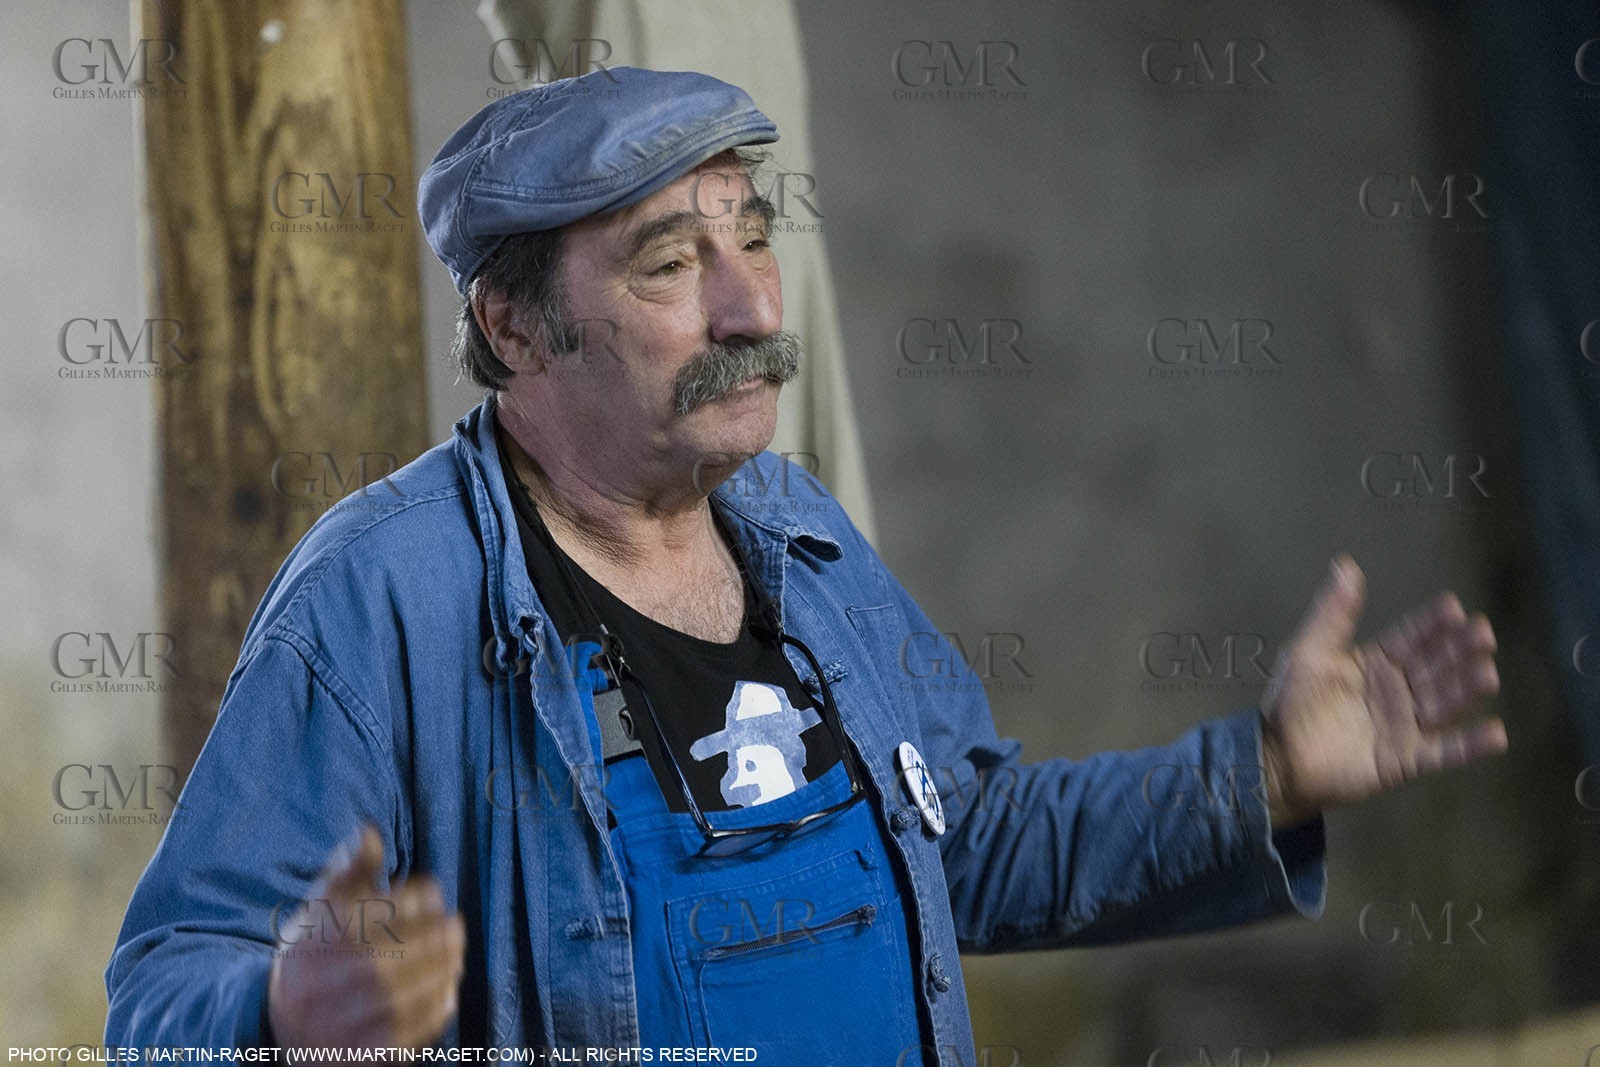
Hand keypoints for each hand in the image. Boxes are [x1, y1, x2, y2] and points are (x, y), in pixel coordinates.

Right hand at [268, 825, 465, 1049]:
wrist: (277, 1023)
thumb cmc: (314, 952)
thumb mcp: (320, 908)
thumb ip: (347, 870)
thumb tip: (369, 831)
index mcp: (305, 948)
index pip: (356, 922)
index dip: (403, 902)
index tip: (434, 891)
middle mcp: (310, 989)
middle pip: (376, 966)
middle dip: (425, 943)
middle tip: (457, 925)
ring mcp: (327, 1027)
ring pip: (389, 1003)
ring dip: (434, 976)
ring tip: (458, 956)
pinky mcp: (347, 1057)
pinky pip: (392, 1041)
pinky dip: (426, 1017)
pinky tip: (448, 994)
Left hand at [1259, 555, 1506, 826]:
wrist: (1277, 757)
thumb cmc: (1290, 702)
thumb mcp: (1310, 652)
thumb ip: (1333, 613)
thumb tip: (1346, 564)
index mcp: (1376, 664)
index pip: (1411, 639)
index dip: (1432, 624)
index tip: (1454, 606)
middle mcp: (1397, 692)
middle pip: (1435, 668)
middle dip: (1459, 651)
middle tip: (1484, 633)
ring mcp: (1404, 727)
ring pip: (1443, 705)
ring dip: (1467, 690)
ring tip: (1488, 673)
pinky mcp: (1406, 761)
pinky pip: (1443, 752)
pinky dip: (1470, 745)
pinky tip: (1497, 733)